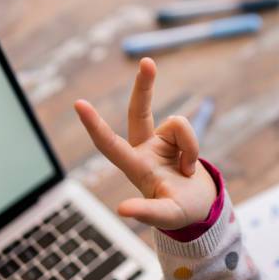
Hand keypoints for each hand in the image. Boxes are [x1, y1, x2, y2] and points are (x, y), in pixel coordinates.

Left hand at [74, 58, 216, 229]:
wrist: (199, 205)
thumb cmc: (179, 213)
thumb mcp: (166, 216)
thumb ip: (146, 214)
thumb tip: (121, 210)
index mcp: (135, 167)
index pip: (110, 144)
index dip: (95, 125)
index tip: (79, 104)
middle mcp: (144, 149)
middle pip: (139, 111)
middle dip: (144, 86)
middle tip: (147, 62)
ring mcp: (160, 141)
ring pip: (178, 124)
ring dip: (189, 147)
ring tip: (186, 172)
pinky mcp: (176, 137)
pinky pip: (187, 129)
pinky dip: (193, 147)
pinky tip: (189, 166)